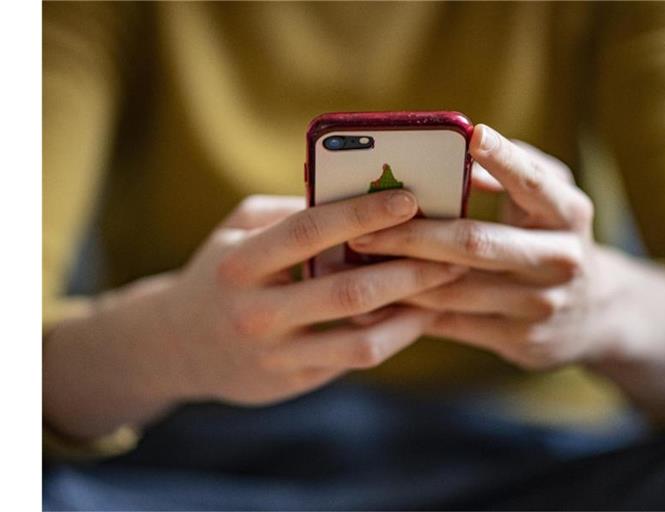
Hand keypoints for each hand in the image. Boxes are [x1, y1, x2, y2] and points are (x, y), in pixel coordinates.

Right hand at [161, 191, 467, 404]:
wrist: (177, 346)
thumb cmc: (220, 273)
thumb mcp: (238, 230)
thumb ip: (290, 213)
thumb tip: (358, 193)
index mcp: (241, 262)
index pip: (309, 232)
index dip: (363, 213)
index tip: (410, 198)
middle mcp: (257, 311)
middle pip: (347, 289)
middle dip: (408, 268)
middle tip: (453, 249)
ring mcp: (276, 353)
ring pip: (361, 336)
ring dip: (412, 310)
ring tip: (447, 283)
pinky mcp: (294, 380)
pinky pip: (356, 357)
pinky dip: (395, 334)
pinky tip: (419, 313)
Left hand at [348, 124, 664, 418]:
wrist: (597, 314)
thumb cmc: (553, 237)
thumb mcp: (550, 201)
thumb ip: (514, 171)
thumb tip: (460, 150)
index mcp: (569, 214)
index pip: (533, 183)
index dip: (504, 158)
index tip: (472, 133)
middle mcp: (561, 259)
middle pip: (476, 244)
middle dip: (412, 235)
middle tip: (362, 230)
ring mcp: (541, 305)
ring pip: (456, 290)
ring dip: (400, 276)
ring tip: (357, 263)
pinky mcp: (522, 340)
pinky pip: (453, 325)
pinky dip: (412, 311)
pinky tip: (378, 298)